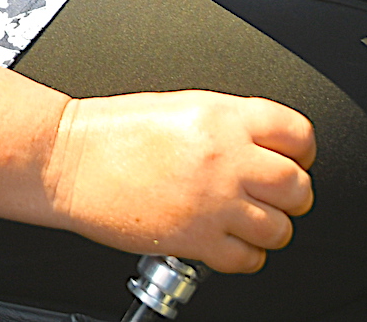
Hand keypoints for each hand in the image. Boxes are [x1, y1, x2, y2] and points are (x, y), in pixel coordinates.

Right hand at [41, 90, 315, 272]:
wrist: (66, 159)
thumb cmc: (109, 132)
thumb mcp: (178, 106)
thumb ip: (227, 124)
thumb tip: (262, 146)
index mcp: (221, 116)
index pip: (299, 134)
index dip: (300, 152)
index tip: (289, 160)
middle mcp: (225, 158)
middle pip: (298, 187)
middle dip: (289, 196)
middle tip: (270, 196)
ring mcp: (213, 201)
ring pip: (280, 229)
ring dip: (267, 228)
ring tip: (242, 220)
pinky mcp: (196, 239)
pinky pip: (248, 259)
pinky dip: (243, 256)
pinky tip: (223, 240)